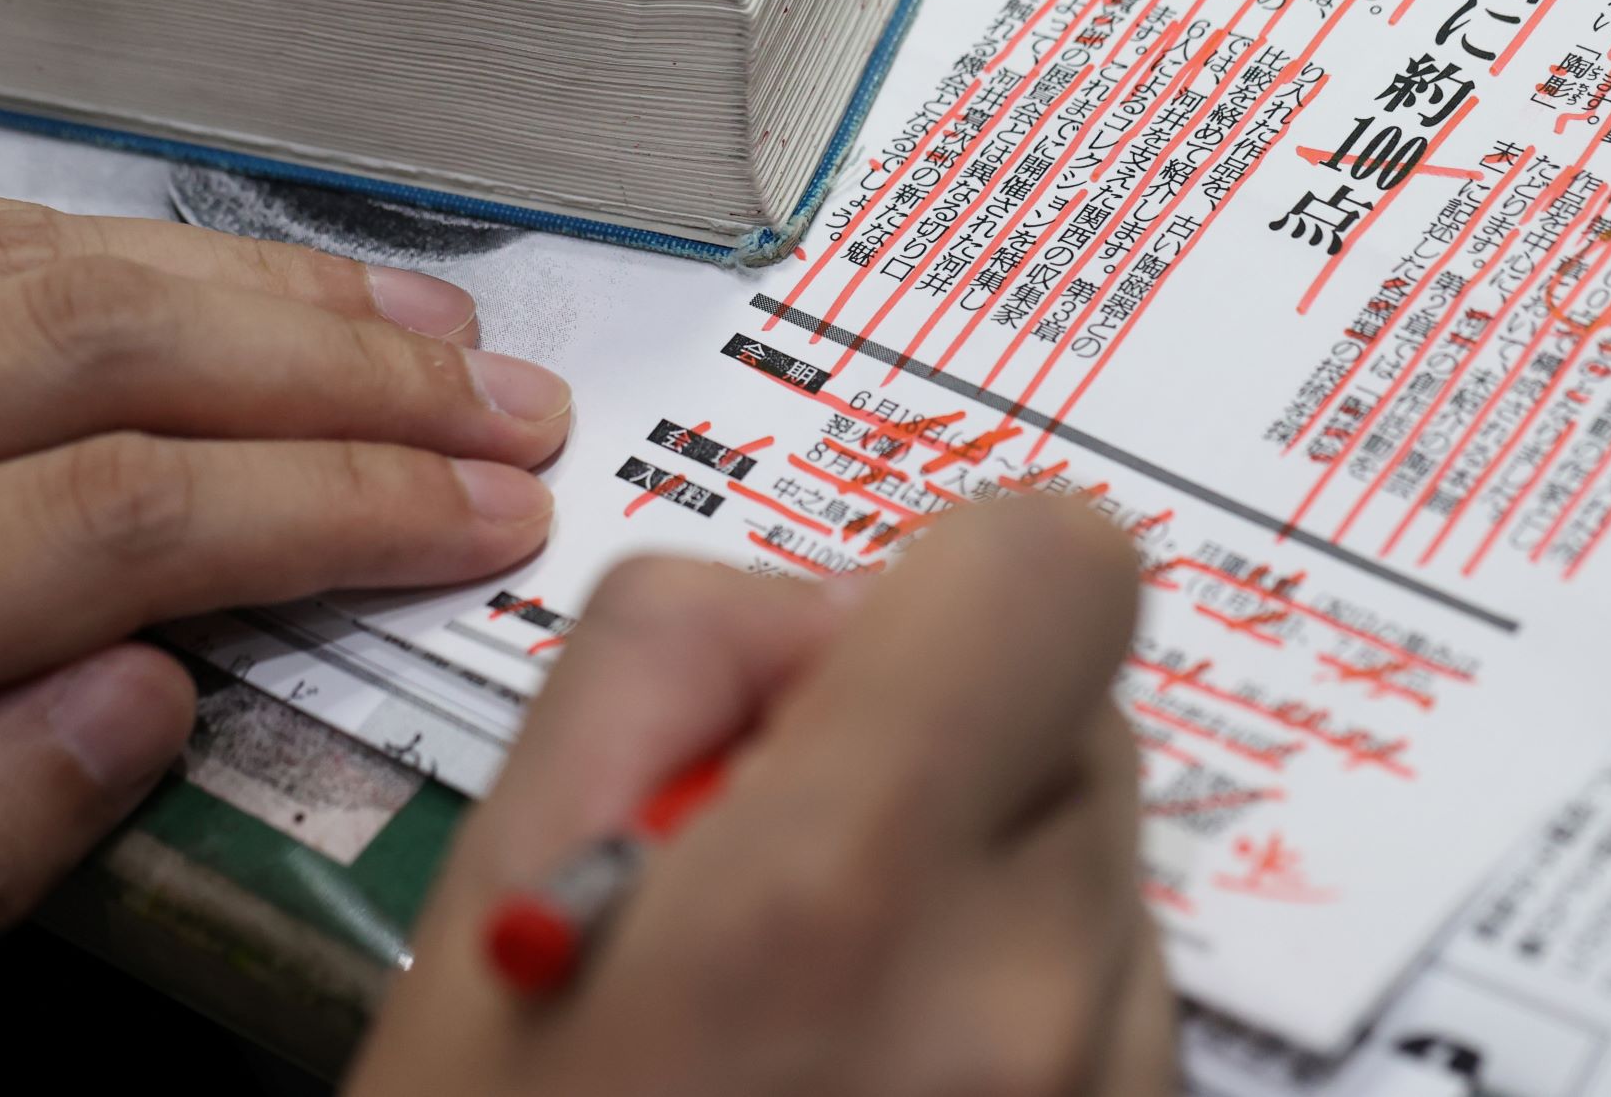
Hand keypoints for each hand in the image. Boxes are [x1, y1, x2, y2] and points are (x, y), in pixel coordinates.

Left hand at [0, 183, 572, 1092]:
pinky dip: (84, 241)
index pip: (126, 515)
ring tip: (401, 320)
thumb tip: (153, 694)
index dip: (342, 501)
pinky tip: (183, 278)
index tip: (486, 510)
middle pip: (103, 338)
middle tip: (498, 395)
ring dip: (238, 281)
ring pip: (22, 252)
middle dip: (340, 363)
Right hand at [350, 498, 1175, 1096]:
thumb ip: (672, 661)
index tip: (851, 668)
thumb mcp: (489, 890)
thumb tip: (828, 619)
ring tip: (813, 1014)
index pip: (1052, 567)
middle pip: (1081, 709)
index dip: (947, 582)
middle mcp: (1023, 1009)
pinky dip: (1013, 1003)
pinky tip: (876, 1092)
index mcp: (830, 900)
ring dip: (977, 883)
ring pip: (1101, 860)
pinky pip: (1121, 999)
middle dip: (937, 741)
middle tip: (779, 868)